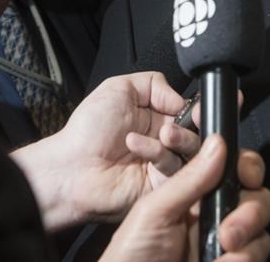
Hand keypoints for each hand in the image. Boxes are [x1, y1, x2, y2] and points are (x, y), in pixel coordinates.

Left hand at [11, 72, 188, 229]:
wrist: (72, 166)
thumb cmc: (89, 129)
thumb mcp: (119, 88)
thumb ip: (155, 83)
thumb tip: (182, 100)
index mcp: (157, 117)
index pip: (189, 113)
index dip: (197, 110)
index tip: (196, 108)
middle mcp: (163, 141)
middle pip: (197, 133)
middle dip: (193, 125)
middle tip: (182, 121)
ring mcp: (164, 164)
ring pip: (192, 152)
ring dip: (178, 138)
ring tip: (162, 133)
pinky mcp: (162, 186)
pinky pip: (175, 169)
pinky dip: (158, 153)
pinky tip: (136, 145)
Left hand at [101, 135, 269, 261]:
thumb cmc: (132, 251)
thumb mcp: (154, 210)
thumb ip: (189, 178)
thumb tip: (218, 143)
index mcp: (196, 190)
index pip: (233, 168)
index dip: (247, 167)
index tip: (247, 175)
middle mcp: (214, 212)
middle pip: (257, 197)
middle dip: (251, 211)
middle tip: (228, 233)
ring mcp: (225, 240)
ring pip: (261, 230)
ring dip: (249, 240)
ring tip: (224, 252)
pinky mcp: (230, 261)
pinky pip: (256, 254)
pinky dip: (243, 260)